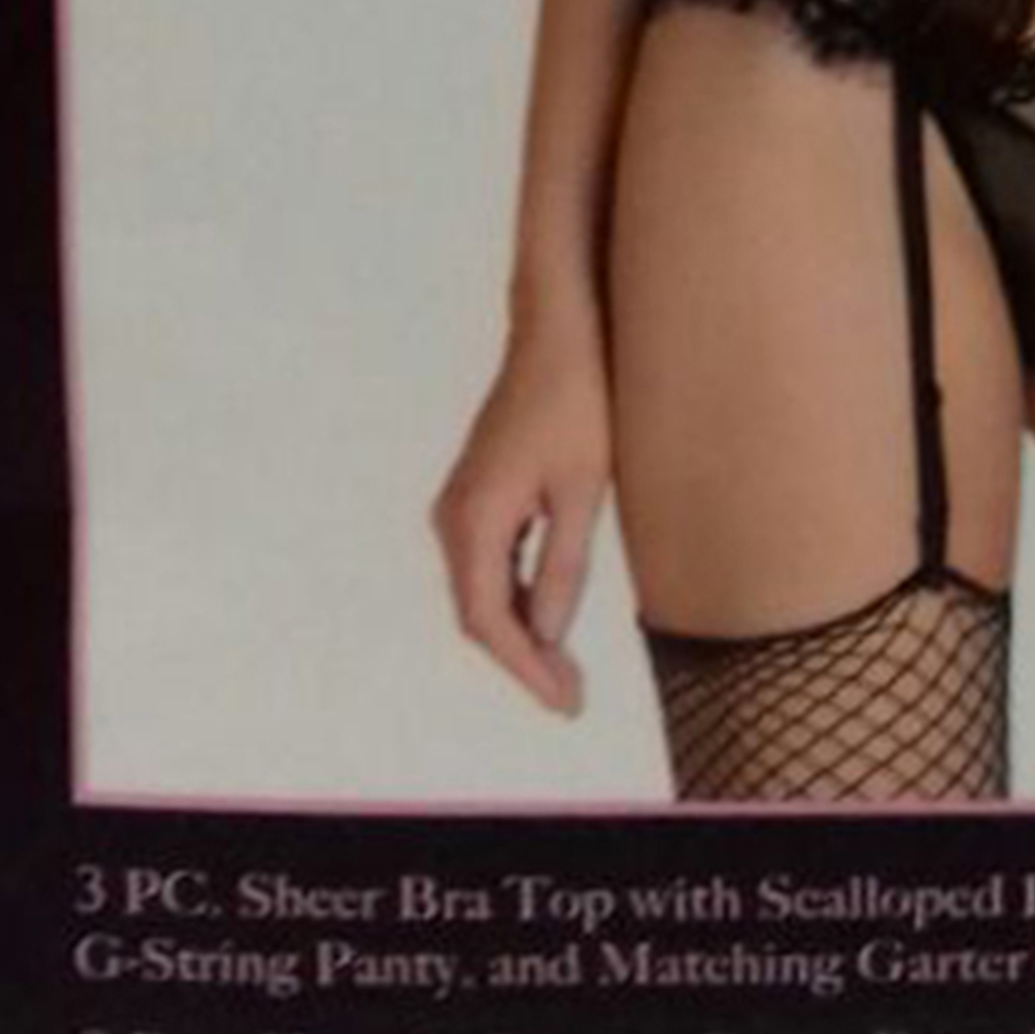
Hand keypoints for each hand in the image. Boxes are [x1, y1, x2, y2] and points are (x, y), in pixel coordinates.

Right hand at [430, 314, 614, 715]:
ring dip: (519, 633)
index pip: (487, 621)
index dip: (525, 669)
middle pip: (478, 613)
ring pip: (481, 591)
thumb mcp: (581, 487)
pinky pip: (488, 565)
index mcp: (474, 518)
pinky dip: (515, 598)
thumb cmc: (579, 400)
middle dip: (523, 659)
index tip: (564, 701)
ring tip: (565, 672)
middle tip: (572, 697)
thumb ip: (561, 565)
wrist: (557, 331)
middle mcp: (453, 517)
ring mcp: (459, 505)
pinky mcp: (477, 495)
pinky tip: (548, 619)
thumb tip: (546, 634)